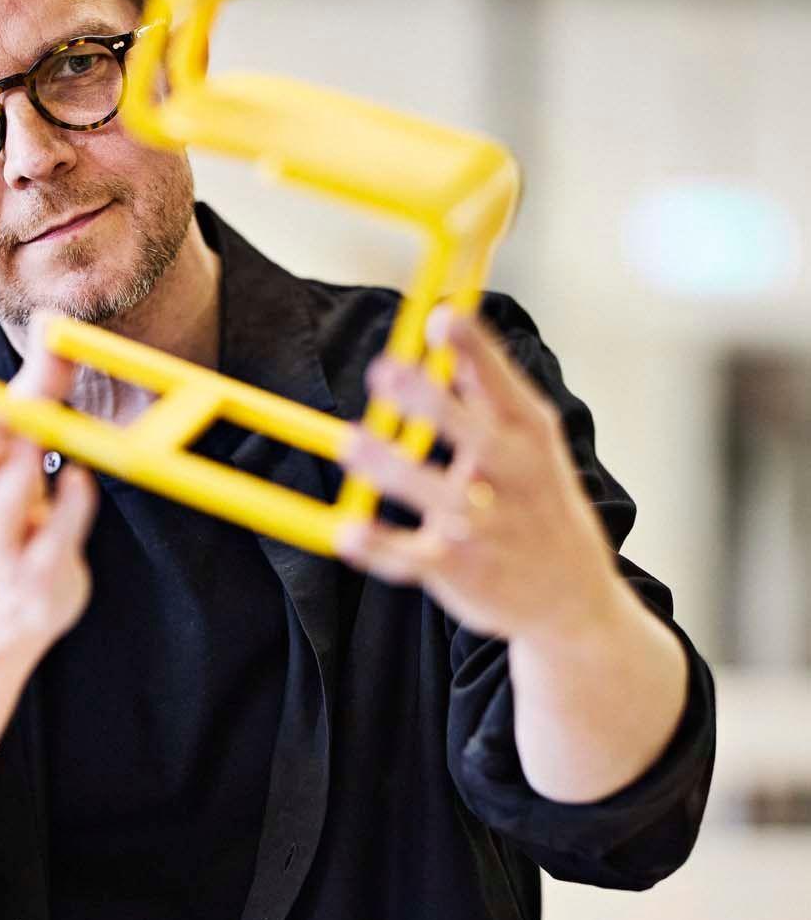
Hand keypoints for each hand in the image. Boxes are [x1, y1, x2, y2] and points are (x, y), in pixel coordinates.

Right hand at [0, 312, 97, 651]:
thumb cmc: (7, 522)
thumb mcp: (15, 454)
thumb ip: (36, 392)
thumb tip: (52, 321)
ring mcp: (3, 550)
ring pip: (0, 512)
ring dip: (13, 479)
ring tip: (29, 445)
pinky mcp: (40, 577)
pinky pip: (53, 543)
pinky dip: (66, 512)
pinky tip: (79, 480)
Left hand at [333, 308, 623, 647]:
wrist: (571, 601)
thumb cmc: (541, 508)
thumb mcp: (530, 443)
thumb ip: (484, 388)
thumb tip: (444, 321)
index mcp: (532, 439)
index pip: (505, 386)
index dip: (475, 350)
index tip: (443, 318)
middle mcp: (516, 481)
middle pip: (477, 439)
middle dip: (434, 404)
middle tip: (387, 371)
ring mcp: (489, 530)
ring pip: (442, 500)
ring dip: (396, 471)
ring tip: (352, 442)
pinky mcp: (460, 572)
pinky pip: (412, 560)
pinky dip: (380, 548)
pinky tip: (347, 531)